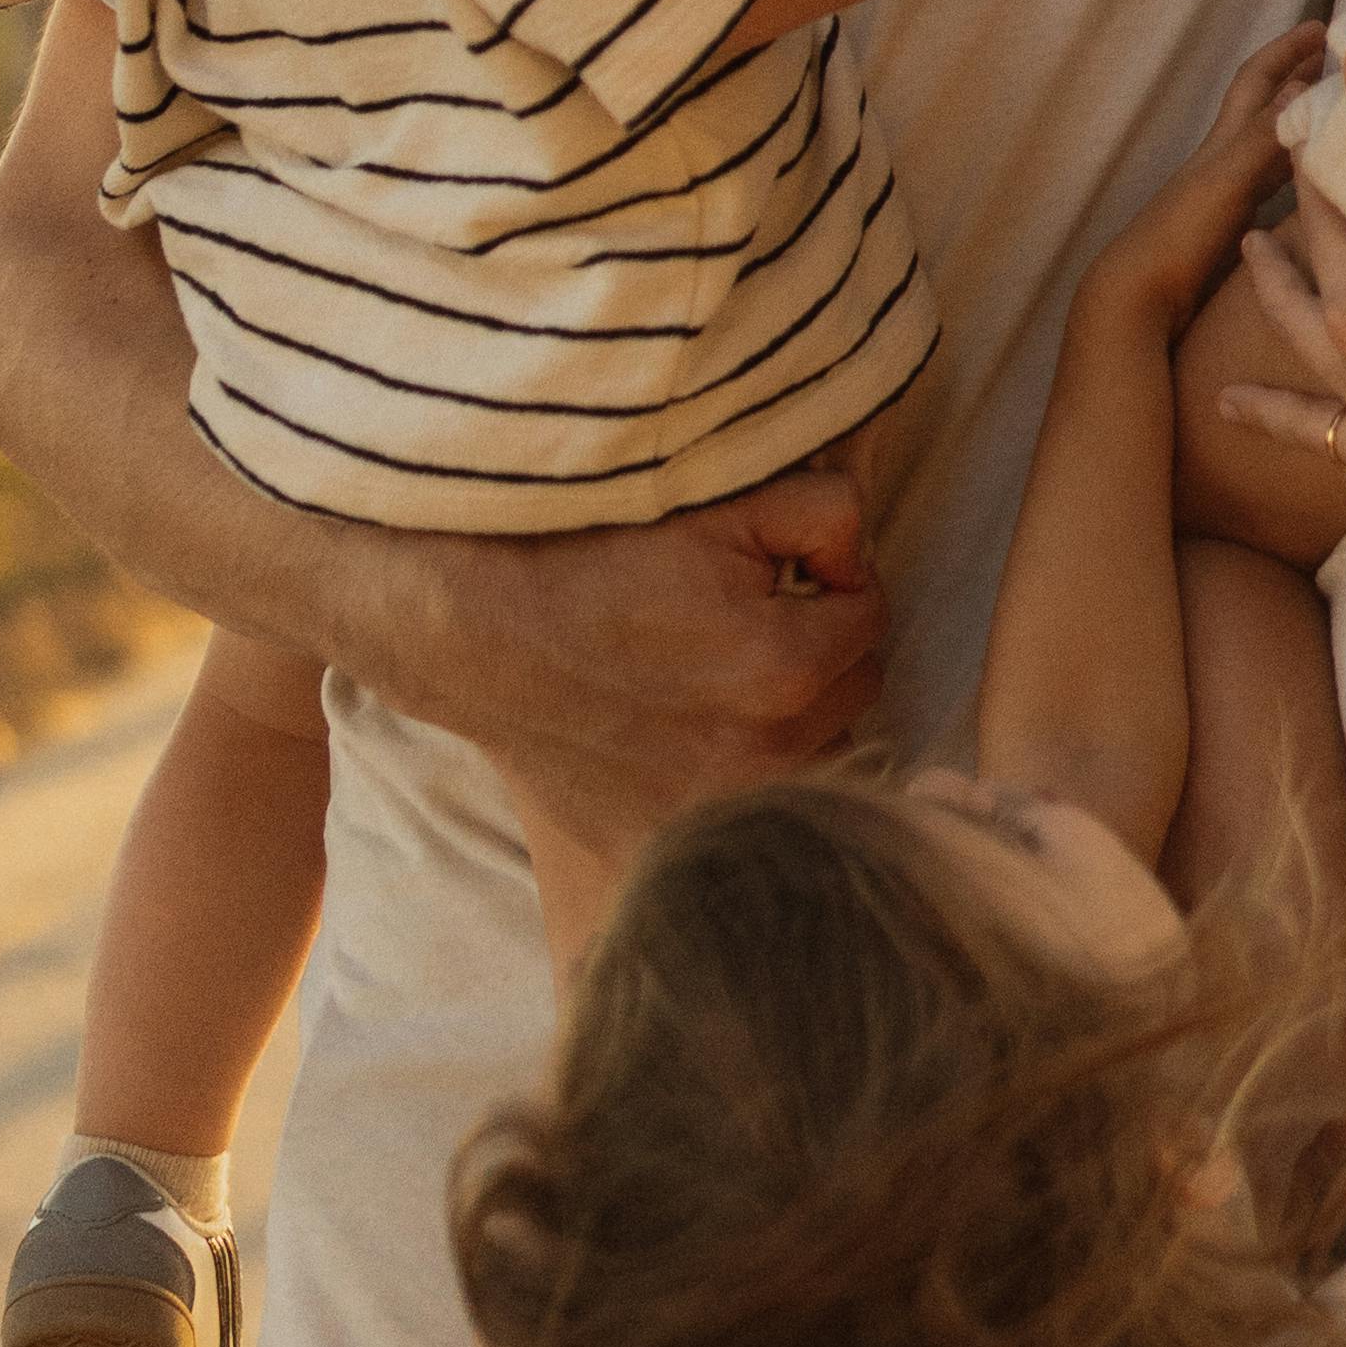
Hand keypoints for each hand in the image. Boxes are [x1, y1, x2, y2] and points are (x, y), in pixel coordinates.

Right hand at [360, 460, 886, 833]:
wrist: (476, 632)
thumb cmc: (592, 555)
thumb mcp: (719, 500)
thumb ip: (825, 509)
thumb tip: (858, 556)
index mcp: (784, 669)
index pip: (869, 617)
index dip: (830, 580)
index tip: (778, 570)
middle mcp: (761, 757)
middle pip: (853, 693)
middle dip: (821, 648)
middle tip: (752, 618)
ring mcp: (714, 813)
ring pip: (811, 754)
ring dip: (790, 715)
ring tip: (722, 675)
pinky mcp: (669, 845)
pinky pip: (752, 812)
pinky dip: (739, 776)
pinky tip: (694, 734)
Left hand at [1082, 26, 1327, 346]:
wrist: (1139, 295)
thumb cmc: (1179, 234)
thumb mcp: (1227, 178)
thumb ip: (1263, 137)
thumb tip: (1304, 85)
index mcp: (1225, 142)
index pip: (1258, 80)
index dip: (1287, 50)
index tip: (1324, 26)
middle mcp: (1227, 161)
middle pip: (1266, 108)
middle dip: (1299, 79)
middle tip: (1341, 64)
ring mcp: (1230, 196)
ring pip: (1275, 147)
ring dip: (1305, 127)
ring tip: (1343, 120)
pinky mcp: (1235, 230)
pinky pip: (1278, 189)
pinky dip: (1302, 176)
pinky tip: (1321, 189)